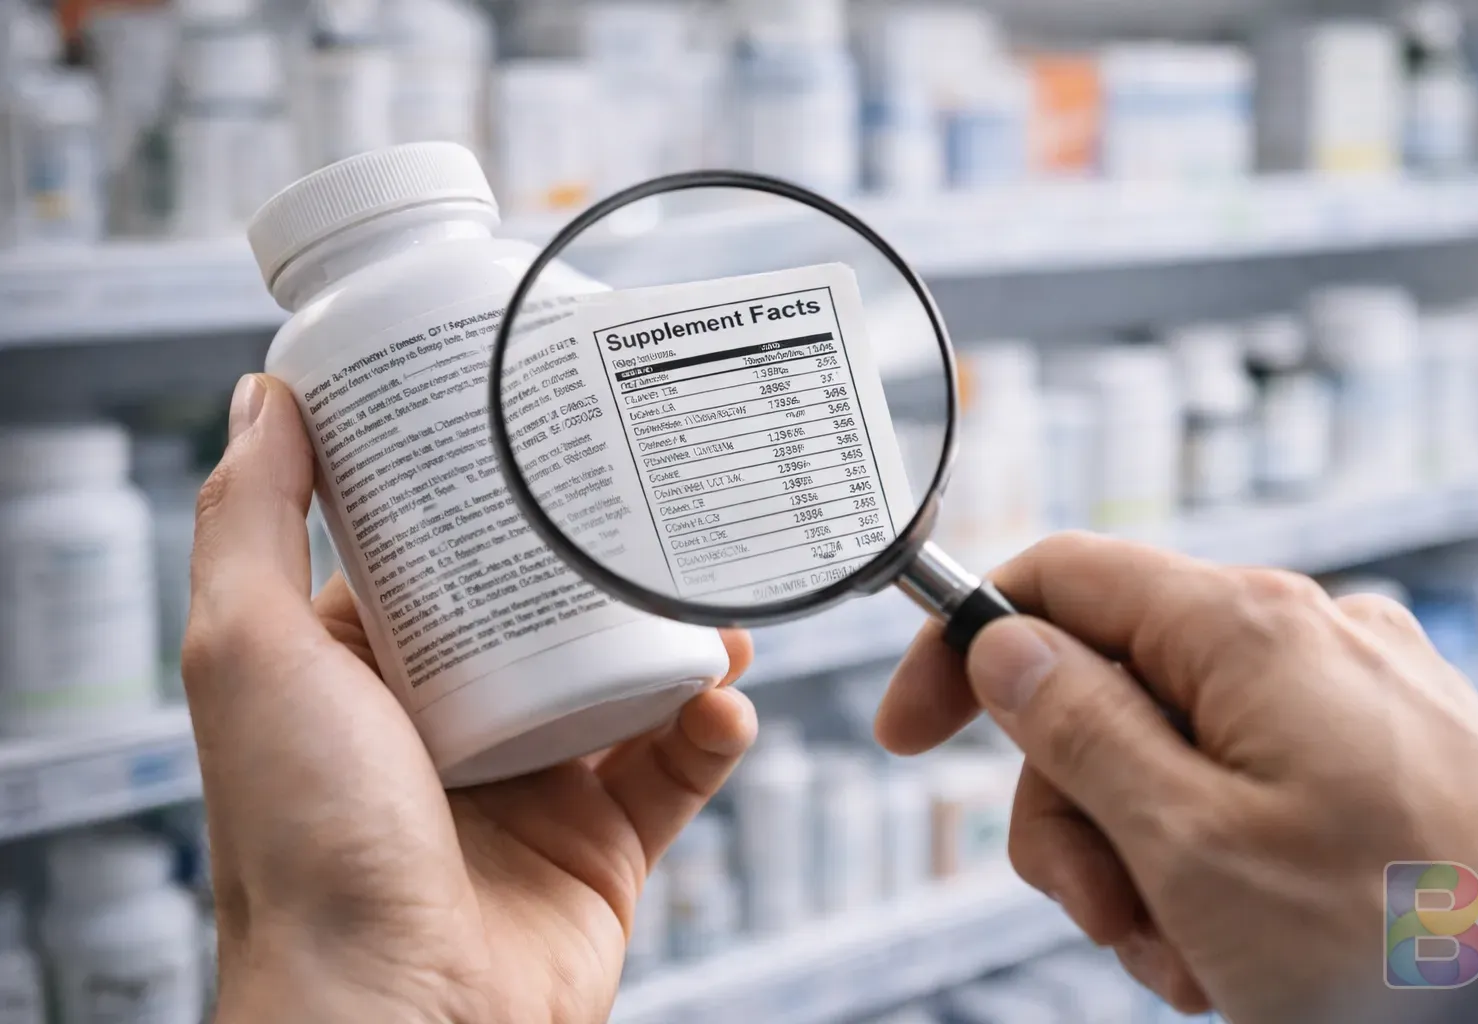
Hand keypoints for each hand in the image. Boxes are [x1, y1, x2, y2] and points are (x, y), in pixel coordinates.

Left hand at [184, 375, 757, 1023]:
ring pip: (632, 681)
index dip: (488, 488)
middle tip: (666, 501)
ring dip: (689, 638)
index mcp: (368, 674)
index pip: (440, 553)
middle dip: (612, 559)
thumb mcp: (251, 652)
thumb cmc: (304, 849)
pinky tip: (725, 703)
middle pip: (553, 610)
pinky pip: (680, 767)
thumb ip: (253, 520)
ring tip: (723, 605)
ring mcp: (536, 786)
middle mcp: (454, 724)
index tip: (543, 420)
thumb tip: (264, 395)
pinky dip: (715, 730)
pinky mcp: (605, 845)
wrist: (400, 1019)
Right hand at [877, 533, 1477, 1023]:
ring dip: (1142, 858)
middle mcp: (1303, 638)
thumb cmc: (1404, 948)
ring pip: (1171, 747)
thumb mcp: (1189, 846)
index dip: (964, 647)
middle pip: (1107, 683)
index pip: (1059, 580)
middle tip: (1100, 911)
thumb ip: (1078, 726)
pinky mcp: (1384, 754)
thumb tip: (1005, 644)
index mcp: (1248, 630)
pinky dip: (1213, 862)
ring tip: (1187, 955)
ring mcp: (1351, 696)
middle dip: (1075, 806)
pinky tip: (1240, 947)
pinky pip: (1247, 781)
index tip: (908, 732)